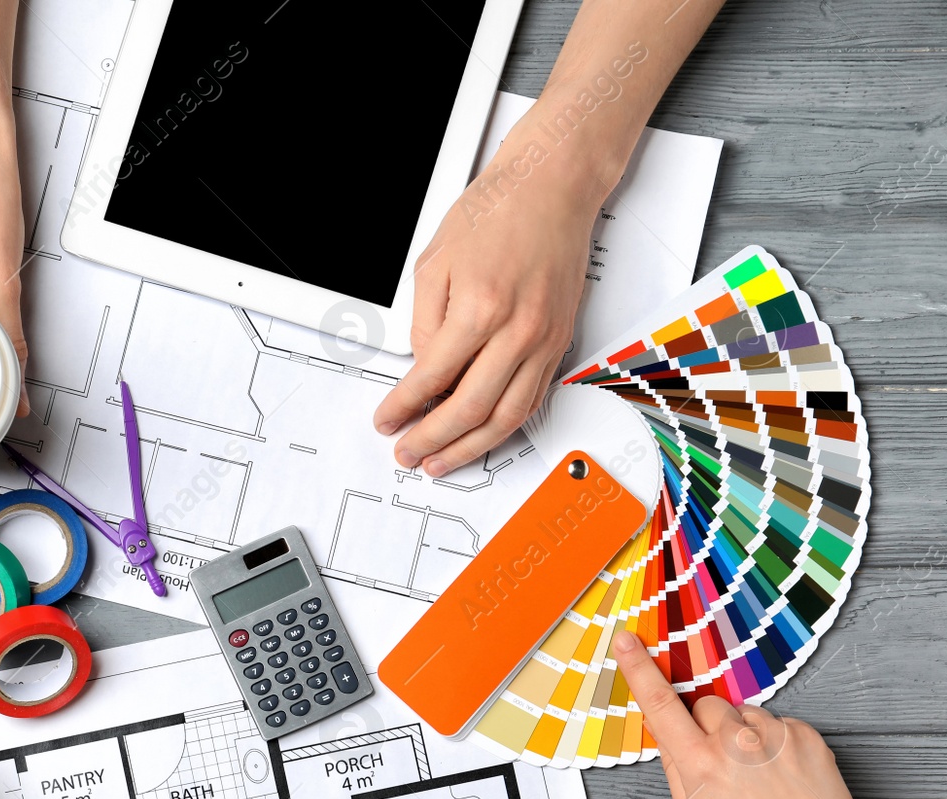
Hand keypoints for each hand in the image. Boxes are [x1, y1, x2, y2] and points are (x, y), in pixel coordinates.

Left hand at [373, 128, 599, 476]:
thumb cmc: (496, 213)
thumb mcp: (434, 263)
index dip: (403, 407)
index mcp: (479, 308)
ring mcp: (544, 340)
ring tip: (440, 461)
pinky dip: (504, 426)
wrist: (552, 189)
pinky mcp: (559, 343)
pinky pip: (531, 399)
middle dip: (432, 440)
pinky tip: (480, 437)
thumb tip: (422, 370)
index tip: (387, 422)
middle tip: (408, 454)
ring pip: (507, 417)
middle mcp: (518, 331)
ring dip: (470, 448)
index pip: (431, 378)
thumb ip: (423, 323)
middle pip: (470, 409)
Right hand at [612, 630, 889, 798]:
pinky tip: (787, 778)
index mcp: (699, 766)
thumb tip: (667, 734)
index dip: (638, 668)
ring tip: (764, 780)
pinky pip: (781, 725)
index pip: (659, 705)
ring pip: (745, 714)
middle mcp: (736, 744)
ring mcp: (776, 737)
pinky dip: (779, 744)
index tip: (626, 640)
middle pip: (707, 707)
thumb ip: (677, 771)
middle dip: (708, 726)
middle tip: (725, 765)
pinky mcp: (808, 737)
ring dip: (747, 736)